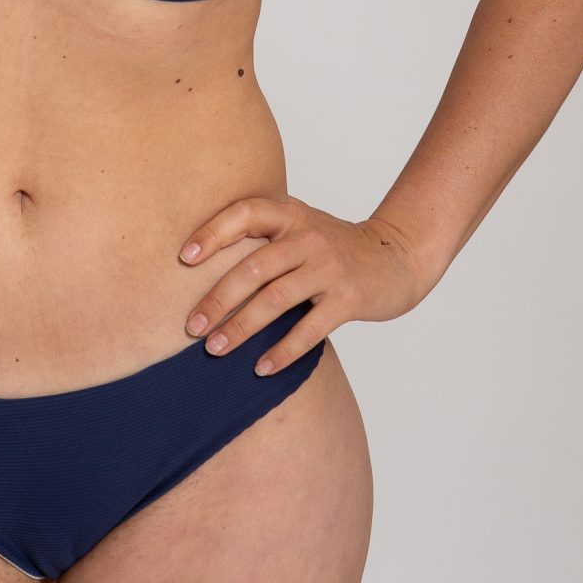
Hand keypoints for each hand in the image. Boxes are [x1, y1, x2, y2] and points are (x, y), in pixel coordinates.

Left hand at [178, 196, 432, 373]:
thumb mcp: (301, 228)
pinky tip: (261, 368)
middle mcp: (309, 237)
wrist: (398, 256)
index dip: (213, 233)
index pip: (246, 213)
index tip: (184, 259)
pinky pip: (309, 329)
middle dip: (218, 299)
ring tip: (215, 349)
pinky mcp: (349, 298)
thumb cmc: (334, 248)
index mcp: (291, 215)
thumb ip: (264, 237)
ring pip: (276, 299)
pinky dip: (282, 351)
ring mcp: (330, 267)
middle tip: (191, 326)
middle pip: (254, 267)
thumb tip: (202, 268)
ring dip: (241, 327)